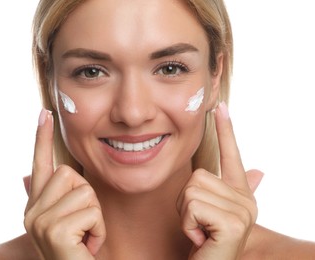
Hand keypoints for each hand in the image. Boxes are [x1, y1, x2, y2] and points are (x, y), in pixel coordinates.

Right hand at [24, 109, 105, 259]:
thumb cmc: (75, 250)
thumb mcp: (64, 222)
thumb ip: (49, 197)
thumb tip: (25, 174)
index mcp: (37, 205)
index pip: (40, 164)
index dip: (42, 138)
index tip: (45, 113)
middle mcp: (32, 211)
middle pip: (71, 174)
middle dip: (87, 198)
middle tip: (84, 224)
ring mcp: (40, 221)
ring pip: (84, 192)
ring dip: (95, 216)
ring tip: (85, 237)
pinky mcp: (54, 230)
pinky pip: (92, 212)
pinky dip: (99, 231)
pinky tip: (87, 246)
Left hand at [177, 102, 263, 259]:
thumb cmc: (208, 242)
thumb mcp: (214, 214)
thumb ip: (236, 189)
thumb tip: (260, 171)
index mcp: (240, 194)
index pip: (233, 155)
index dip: (226, 130)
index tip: (221, 107)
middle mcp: (245, 200)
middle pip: (197, 176)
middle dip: (186, 204)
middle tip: (198, 224)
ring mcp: (242, 211)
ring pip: (191, 190)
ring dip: (185, 215)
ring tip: (199, 231)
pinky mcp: (233, 223)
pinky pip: (192, 206)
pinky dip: (187, 224)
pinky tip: (200, 238)